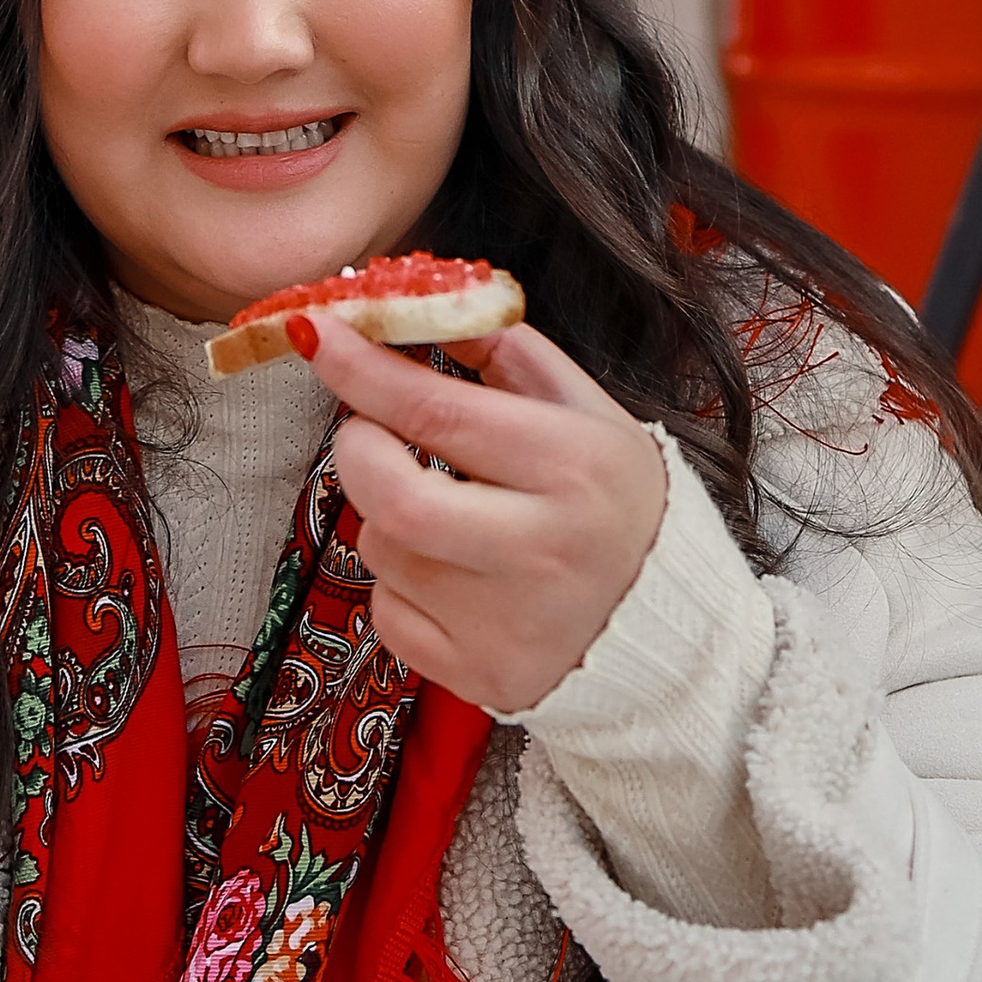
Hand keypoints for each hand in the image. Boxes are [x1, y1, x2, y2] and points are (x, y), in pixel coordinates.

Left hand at [306, 312, 666, 716]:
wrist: (670, 628)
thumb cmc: (618, 504)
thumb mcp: (587, 412)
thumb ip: (504, 353)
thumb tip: (413, 305)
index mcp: (575, 467)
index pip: (438, 410)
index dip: (360, 367)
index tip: (312, 330)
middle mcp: (543, 550)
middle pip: (393, 496)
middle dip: (358, 451)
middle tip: (370, 434)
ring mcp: (510, 623)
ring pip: (383, 551)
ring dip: (388, 519)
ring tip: (446, 517)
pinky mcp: (482, 677)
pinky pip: (388, 614)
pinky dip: (401, 586)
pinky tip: (454, 578)